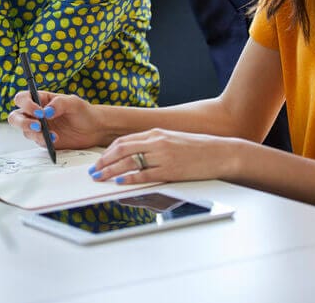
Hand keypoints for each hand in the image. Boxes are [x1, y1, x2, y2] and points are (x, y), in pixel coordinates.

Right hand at [8, 91, 105, 149]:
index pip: (22, 99)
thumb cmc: (83, 112)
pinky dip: (43, 141)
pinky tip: (55, 139)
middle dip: (22, 122)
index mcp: (40, 99)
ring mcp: (38, 127)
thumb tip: (46, 111)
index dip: (26, 104)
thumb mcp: (74, 103)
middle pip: (15, 116)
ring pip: (24, 130)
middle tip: (38, 125)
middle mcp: (35, 113)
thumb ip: (59, 103)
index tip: (39, 111)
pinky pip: (36, 141)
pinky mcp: (43, 140)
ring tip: (51, 135)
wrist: (94, 130)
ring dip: (35, 133)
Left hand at [88, 128, 241, 183]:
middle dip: (104, 161)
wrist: (221, 152)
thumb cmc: (197, 148)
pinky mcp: (171, 169)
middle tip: (93, 171)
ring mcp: (163, 155)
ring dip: (111, 171)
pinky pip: (145, 174)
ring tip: (101, 178)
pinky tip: (120, 182)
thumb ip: (153, 144)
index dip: (107, 151)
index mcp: (155, 133)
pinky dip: (130, 178)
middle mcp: (157, 141)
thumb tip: (135, 154)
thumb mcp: (172, 140)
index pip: (123, 140)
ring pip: (129, 162)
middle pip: (121, 150)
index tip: (98, 160)